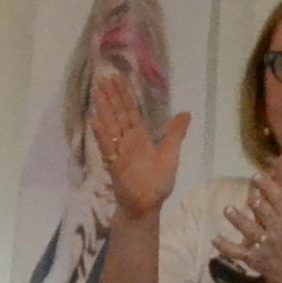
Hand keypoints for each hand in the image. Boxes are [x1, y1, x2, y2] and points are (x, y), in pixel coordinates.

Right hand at [88, 67, 189, 220]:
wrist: (145, 205)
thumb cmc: (157, 183)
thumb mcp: (170, 155)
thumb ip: (175, 134)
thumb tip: (185, 113)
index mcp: (140, 137)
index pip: (131, 111)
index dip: (125, 95)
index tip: (118, 78)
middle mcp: (127, 140)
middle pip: (118, 113)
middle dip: (111, 96)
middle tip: (103, 77)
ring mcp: (119, 151)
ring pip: (111, 125)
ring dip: (104, 108)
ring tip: (97, 91)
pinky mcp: (114, 163)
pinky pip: (108, 146)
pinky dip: (102, 134)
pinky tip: (95, 121)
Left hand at [219, 169, 281, 282]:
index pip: (280, 199)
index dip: (269, 188)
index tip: (257, 175)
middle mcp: (277, 229)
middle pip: (268, 216)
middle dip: (260, 206)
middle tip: (249, 196)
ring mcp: (264, 245)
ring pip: (252, 232)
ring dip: (240, 221)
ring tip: (227, 209)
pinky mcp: (252, 258)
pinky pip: (238, 253)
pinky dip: (226, 247)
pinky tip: (214, 238)